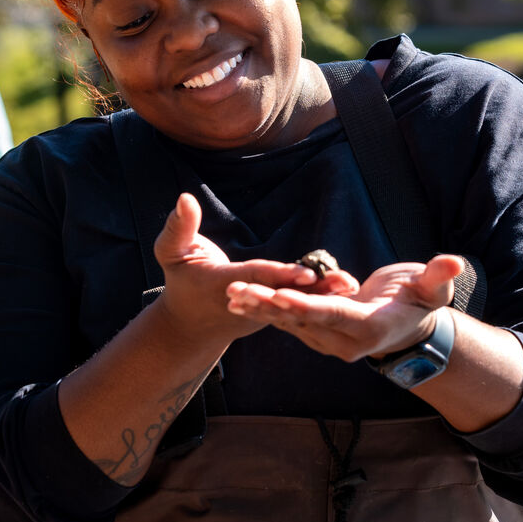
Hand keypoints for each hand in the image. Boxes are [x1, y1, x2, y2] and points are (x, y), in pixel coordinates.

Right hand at [153, 193, 358, 348]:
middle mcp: (250, 302)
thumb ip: (178, 226)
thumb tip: (185, 198)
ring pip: (295, 300)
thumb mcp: (170, 252)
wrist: (190, 324)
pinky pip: (297, 302)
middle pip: (284, 293)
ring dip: (324, 294)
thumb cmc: (180, 279)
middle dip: (314, 289)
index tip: (305, 273)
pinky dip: (319, 296)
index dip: (280, 275)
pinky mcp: (273, 310)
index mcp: (224, 286)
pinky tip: (344, 286)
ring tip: (352, 284)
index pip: (256, 278)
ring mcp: (263, 310)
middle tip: (343, 281)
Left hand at [226, 254, 464, 361]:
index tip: (279, 295)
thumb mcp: (432, 289)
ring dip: (259, 309)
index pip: (331, 315)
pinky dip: (265, 312)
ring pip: (289, 324)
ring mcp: (329, 341)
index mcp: (367, 327)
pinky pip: (288, 323)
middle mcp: (344, 341)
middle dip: (269, 305)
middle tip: (238, 290)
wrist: (411, 329)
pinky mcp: (318, 334)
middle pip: (301, 321)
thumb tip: (453, 261)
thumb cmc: (421, 302)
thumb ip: (438, 276)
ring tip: (230, 294)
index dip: (305, 305)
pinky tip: (240, 300)